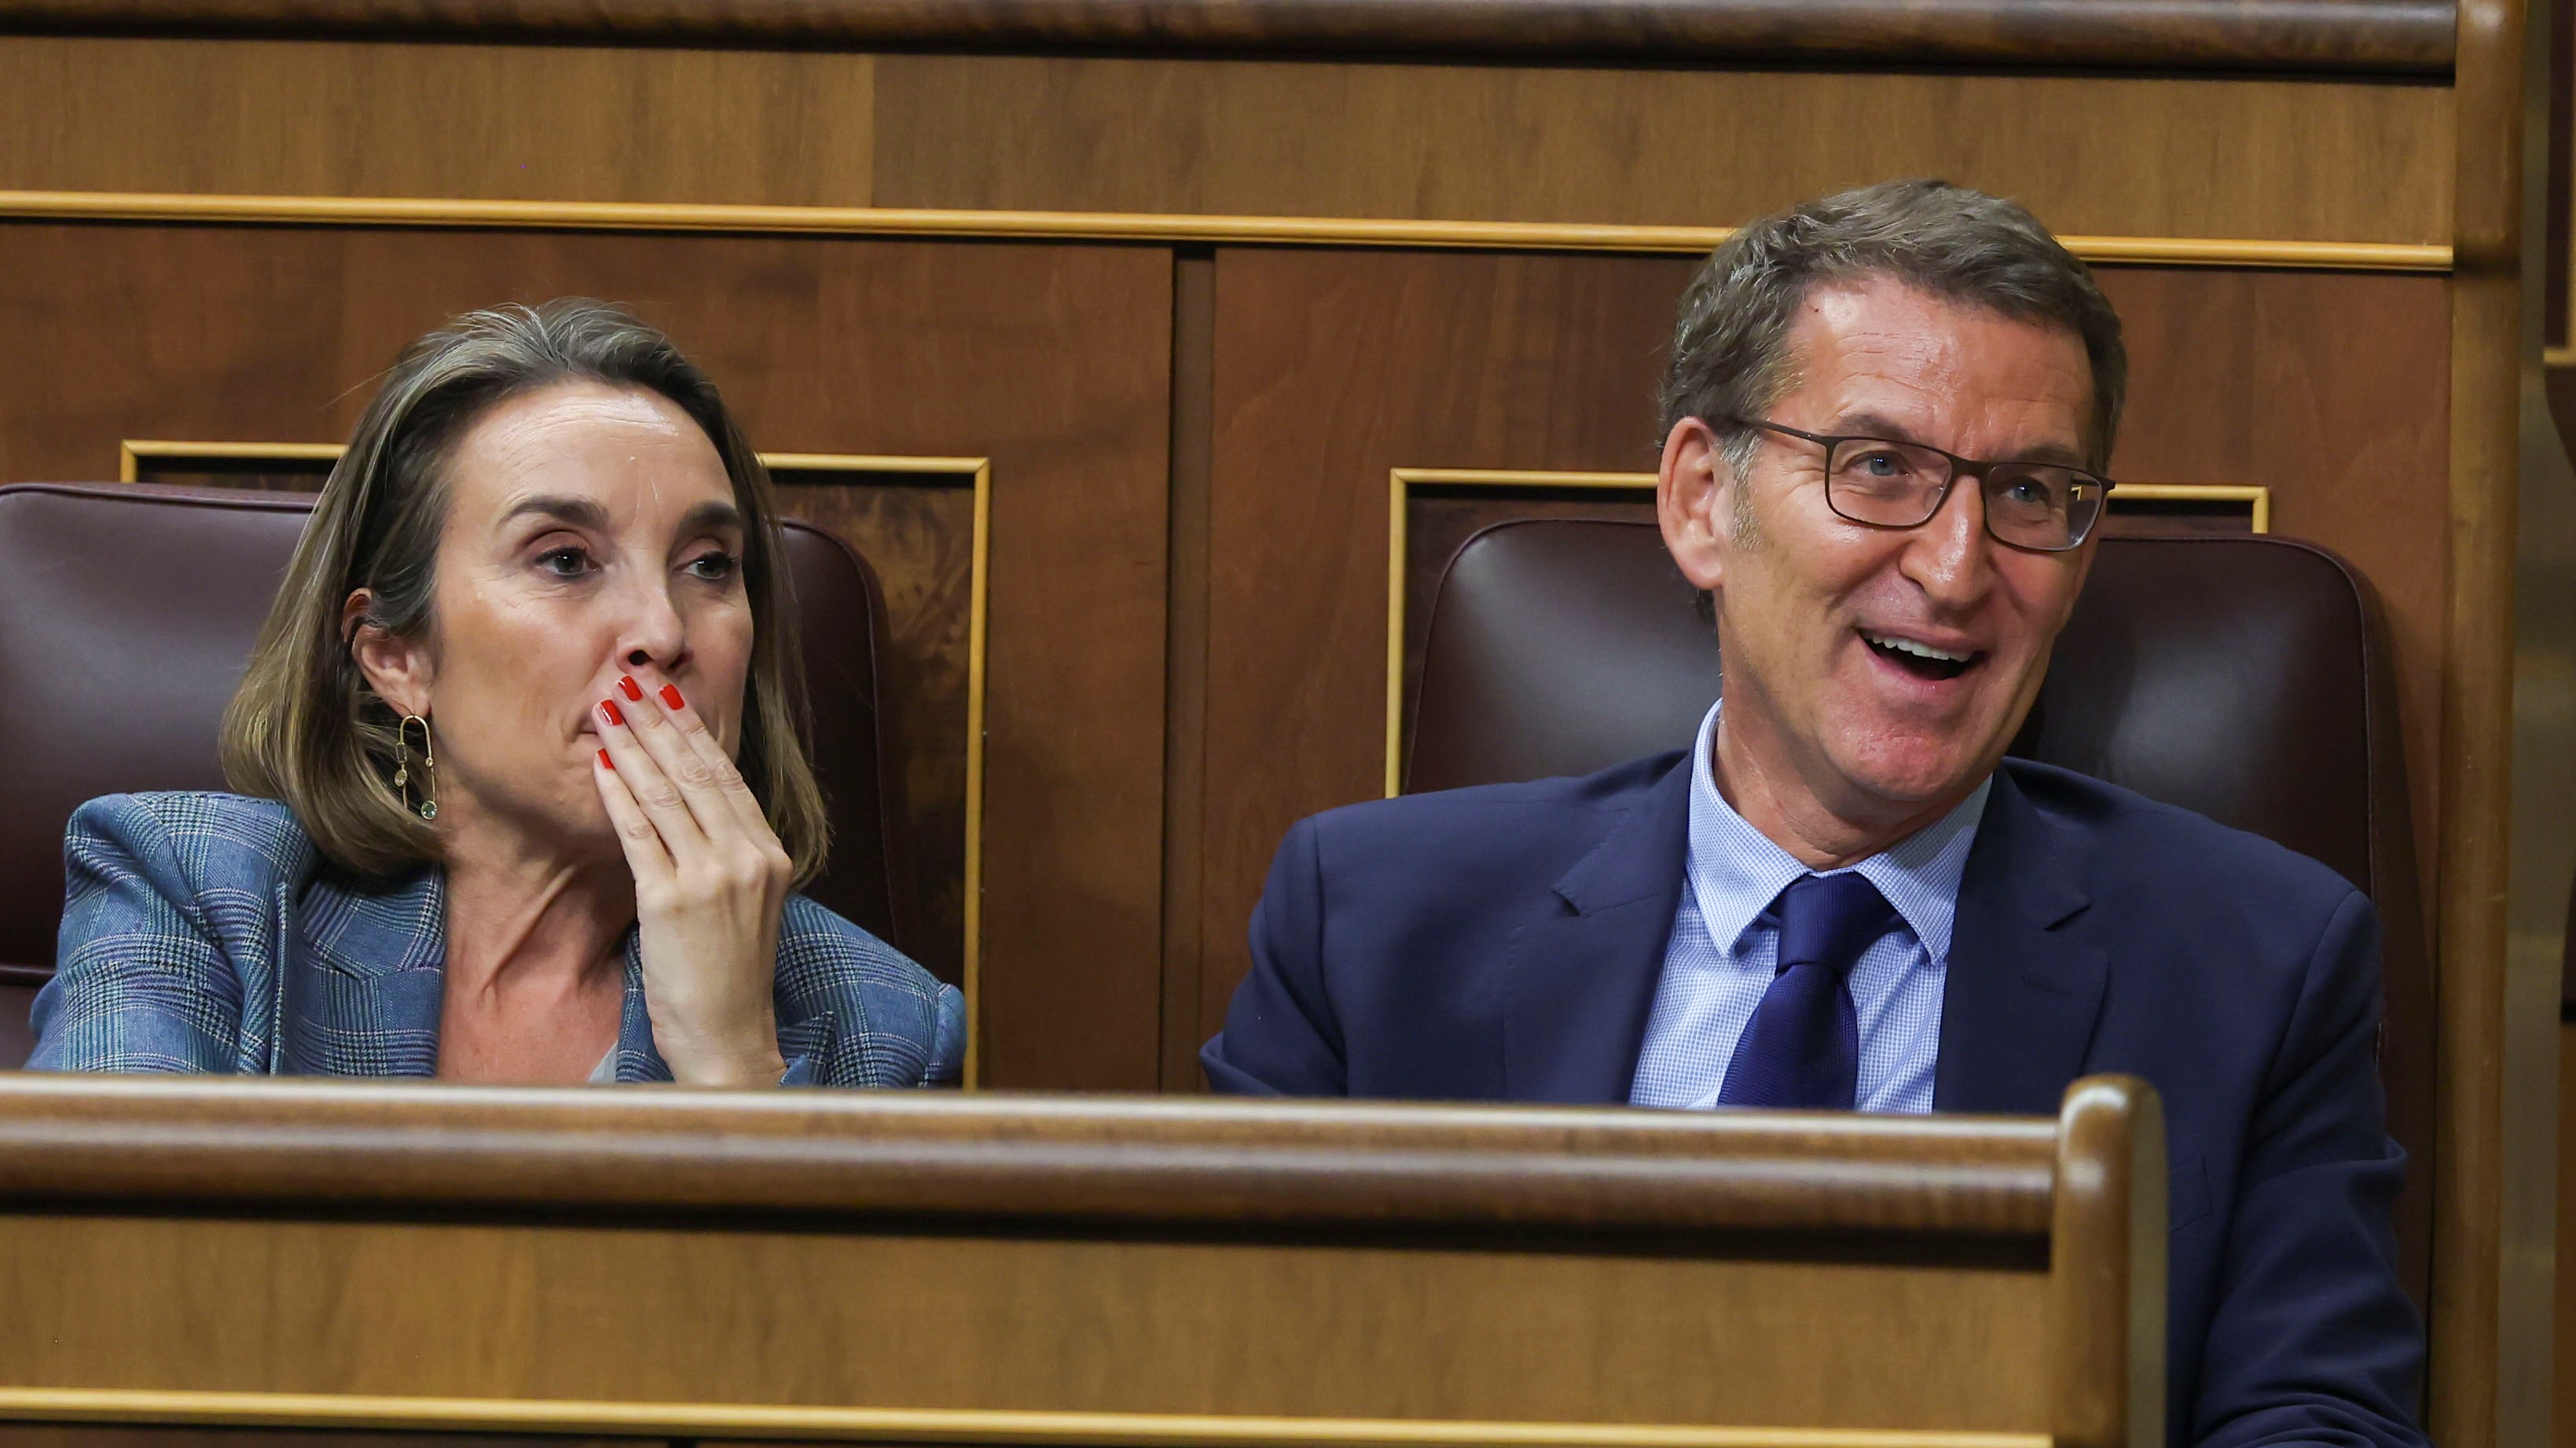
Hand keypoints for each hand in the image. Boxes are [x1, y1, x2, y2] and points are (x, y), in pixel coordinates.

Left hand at [590, 674, 791, 1085]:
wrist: (729, 1036)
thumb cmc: (729, 975)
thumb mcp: (744, 903)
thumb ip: (725, 854)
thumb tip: (685, 805)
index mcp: (769, 854)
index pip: (727, 777)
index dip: (693, 730)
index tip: (667, 693)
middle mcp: (747, 857)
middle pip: (698, 773)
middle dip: (659, 720)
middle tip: (629, 679)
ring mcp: (712, 878)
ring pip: (667, 795)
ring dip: (633, 746)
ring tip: (608, 709)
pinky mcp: (672, 901)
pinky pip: (640, 835)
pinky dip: (619, 796)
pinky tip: (601, 767)